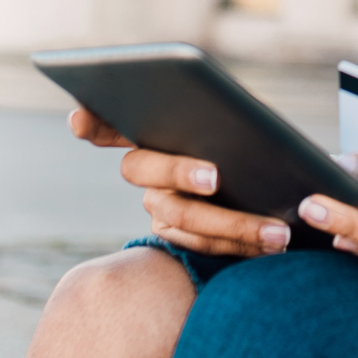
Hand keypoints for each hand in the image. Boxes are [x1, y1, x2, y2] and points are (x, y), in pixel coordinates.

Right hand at [67, 108, 290, 257]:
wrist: (272, 182)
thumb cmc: (252, 137)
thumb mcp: (237, 118)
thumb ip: (217, 113)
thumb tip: (227, 117)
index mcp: (148, 125)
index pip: (107, 120)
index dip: (90, 121)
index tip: (80, 121)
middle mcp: (143, 166)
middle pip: (141, 168)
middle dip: (177, 170)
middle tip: (214, 176)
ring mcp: (157, 204)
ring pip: (179, 215)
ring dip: (232, 222)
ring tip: (278, 230)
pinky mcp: (176, 235)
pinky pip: (202, 244)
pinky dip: (241, 244)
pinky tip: (277, 243)